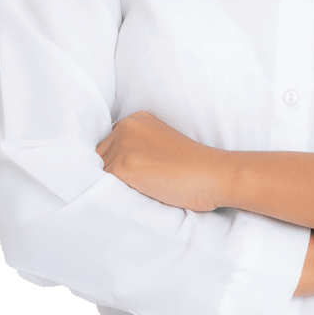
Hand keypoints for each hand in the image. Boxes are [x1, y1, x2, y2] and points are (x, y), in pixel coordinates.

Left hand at [96, 111, 227, 211]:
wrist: (213, 173)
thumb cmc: (194, 166)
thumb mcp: (162, 145)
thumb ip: (138, 147)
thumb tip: (111, 168)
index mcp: (138, 118)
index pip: (110, 144)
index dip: (119, 163)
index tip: (137, 175)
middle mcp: (127, 126)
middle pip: (101, 156)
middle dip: (113, 173)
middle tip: (141, 185)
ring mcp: (123, 145)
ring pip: (100, 172)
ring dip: (113, 185)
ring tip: (141, 190)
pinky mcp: (122, 166)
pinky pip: (102, 185)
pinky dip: (114, 195)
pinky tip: (138, 195)